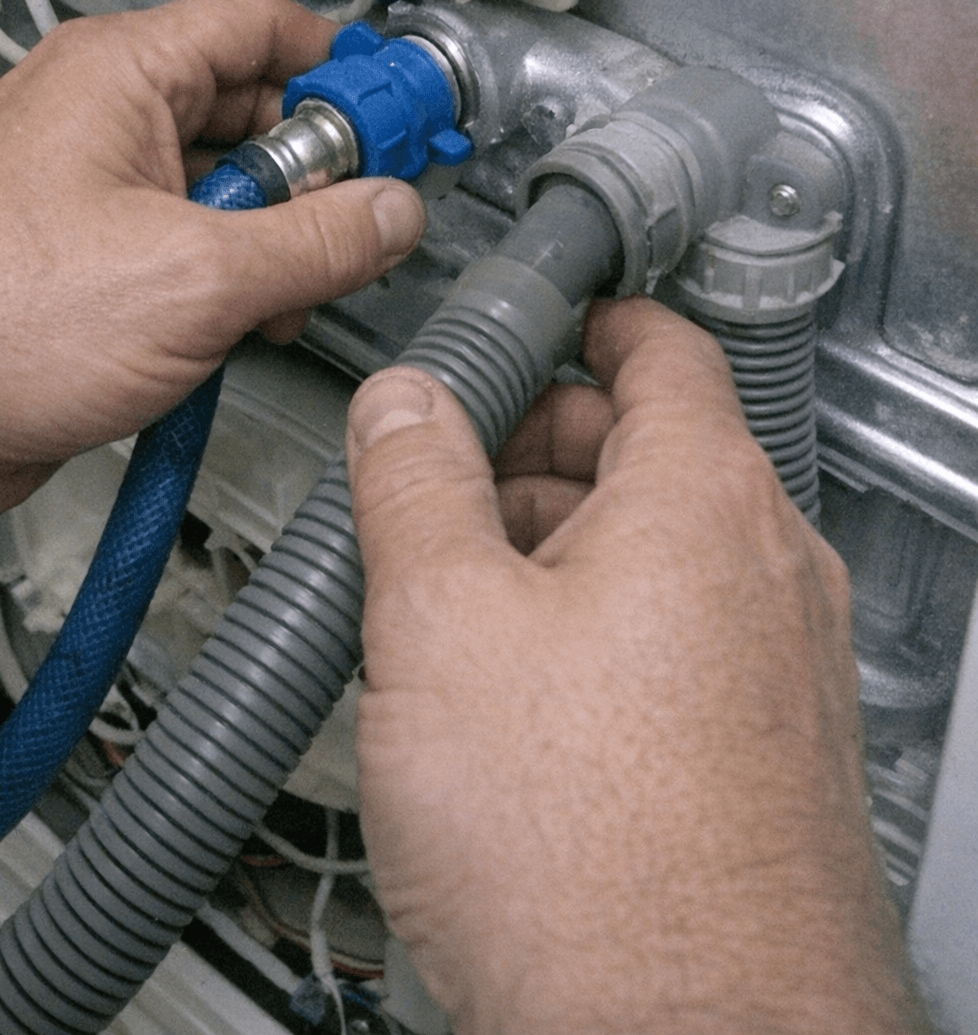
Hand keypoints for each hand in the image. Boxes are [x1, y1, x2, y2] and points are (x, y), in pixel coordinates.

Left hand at [0, 0, 425, 528]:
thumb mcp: (195, 275)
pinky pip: (194, 248)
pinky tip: (250, 326)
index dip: (342, 64)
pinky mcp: (95, 264)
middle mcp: (106, 121)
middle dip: (319, 170)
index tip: (402, 113)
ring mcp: (98, 194)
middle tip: (369, 216)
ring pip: (228, 188)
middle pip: (254, 109)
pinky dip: (237, 281)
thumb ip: (316, 240)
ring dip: (282, 241)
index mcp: (119, 75)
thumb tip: (390, 212)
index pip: (261, 24)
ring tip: (298, 291)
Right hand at [347, 298, 923, 1034]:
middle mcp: (769, 569)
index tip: (531, 330)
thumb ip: (415, 486)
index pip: (660, 347)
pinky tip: (527, 704)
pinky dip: (607, 632)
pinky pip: (685, 642)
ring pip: (664, 554)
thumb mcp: (443, 627)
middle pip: (653, 450)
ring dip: (565, 554)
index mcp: (704, 500)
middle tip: (450, 488)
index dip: (583, 322)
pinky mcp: (769, 747)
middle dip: (544, 454)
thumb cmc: (593, 863)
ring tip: (464, 614)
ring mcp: (781, 663)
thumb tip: (404, 404)